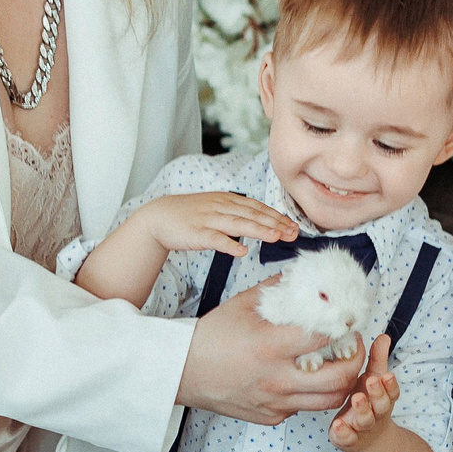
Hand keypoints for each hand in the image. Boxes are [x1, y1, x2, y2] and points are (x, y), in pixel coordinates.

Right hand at [140, 192, 298, 258]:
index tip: (293, 225)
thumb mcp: (216, 207)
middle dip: (275, 223)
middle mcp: (221, 207)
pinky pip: (215, 239)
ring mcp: (209, 219)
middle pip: (252, 215)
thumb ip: (237, 213)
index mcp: (227, 200)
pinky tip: (241, 251)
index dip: (276, 216)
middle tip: (293, 232)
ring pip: (238, 224)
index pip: (257, 207)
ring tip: (276, 237)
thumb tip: (261, 222)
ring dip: (258, 230)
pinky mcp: (197, 233)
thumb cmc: (190, 214)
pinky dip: (229, 244)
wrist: (160, 216)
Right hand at [178, 277, 370, 424]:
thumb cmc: (210, 336)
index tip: (348, 318)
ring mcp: (275, 402)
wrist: (182, 371)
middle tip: (354, 345)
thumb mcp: (243, 304)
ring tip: (339, 365)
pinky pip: (303, 408)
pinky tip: (307, 378)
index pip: (326, 336)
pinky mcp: (270, 416)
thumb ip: (276, 290)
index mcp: (272, 346)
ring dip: (342, 382)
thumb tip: (303, 276)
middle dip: (357, 360)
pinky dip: (312, 394)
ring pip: (329, 400)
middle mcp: (277, 378)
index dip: (344, 325)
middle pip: (340, 377)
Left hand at [328, 336, 399, 449]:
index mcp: (382, 398)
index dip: (390, 385)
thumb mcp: (374, 380)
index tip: (387, 375)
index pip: (391, 392)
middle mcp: (375, 413)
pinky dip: (343, 433)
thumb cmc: (369, 403)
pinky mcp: (348, 439)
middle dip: (378, 394)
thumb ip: (378, 360)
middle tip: (371, 382)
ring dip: (362, 410)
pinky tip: (338, 425)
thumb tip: (384, 336)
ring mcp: (362, 427)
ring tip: (356, 399)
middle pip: (381, 405)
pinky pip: (347, 438)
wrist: (368, 440)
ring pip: (365, 420)